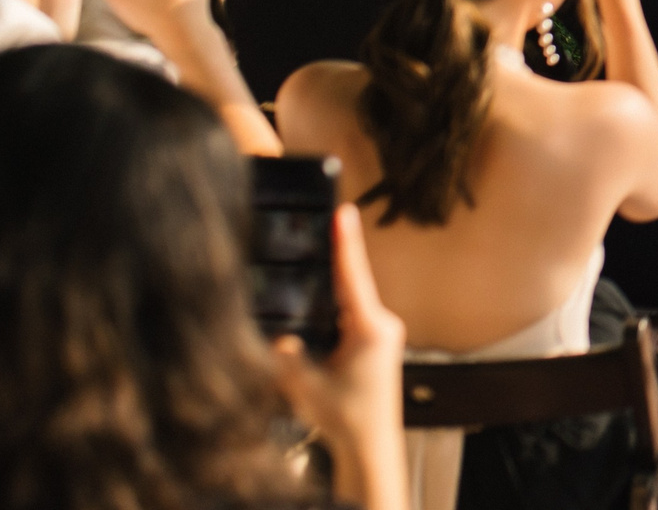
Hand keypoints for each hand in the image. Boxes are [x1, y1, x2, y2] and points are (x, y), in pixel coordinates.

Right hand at [273, 204, 408, 509]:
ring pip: (348, 305)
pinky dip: (332, 314)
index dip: (345, 242)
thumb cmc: (345, 418)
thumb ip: (286, 355)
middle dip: (329, 265)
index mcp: (370, 328)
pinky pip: (350, 319)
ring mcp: (382, 336)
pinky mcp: (377, 346)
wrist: (370, 446)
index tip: (343, 211)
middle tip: (314, 229)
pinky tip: (314, 311)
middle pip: (349, 287)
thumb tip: (276, 336)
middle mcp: (382, 326)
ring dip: (328, 294)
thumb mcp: (303, 385)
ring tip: (308, 269)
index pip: (353, 276)